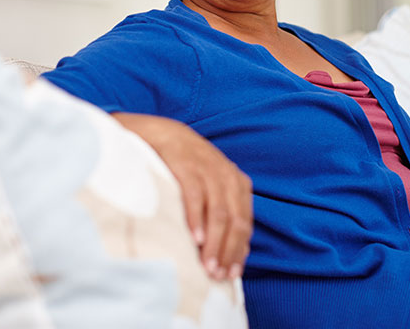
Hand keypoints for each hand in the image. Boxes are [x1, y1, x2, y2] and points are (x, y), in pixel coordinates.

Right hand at [112, 113, 252, 279]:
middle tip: (217, 276)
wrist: (164, 134)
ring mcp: (208, 171)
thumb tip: (227, 255)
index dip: (239, 251)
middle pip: (234, 221)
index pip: (244, 224)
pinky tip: (194, 239)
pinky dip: (197, 219)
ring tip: (207, 265)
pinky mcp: (187, 166)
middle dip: (227, 252)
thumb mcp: (211, 188)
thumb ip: (222, 215)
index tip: (231, 275)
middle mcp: (228, 177)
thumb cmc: (188, 170)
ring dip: (214, 243)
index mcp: (238, 185)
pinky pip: (196, 196)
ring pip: (219, 213)